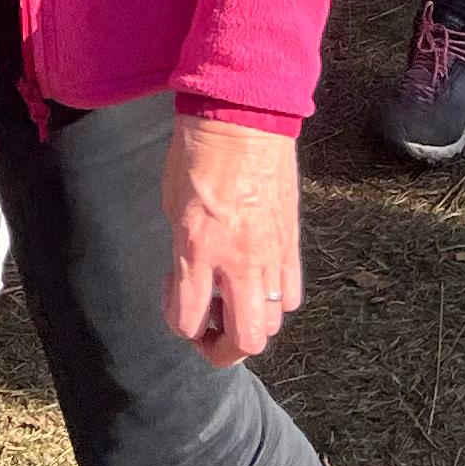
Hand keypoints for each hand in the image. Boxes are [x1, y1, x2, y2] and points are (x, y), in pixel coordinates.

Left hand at [162, 115, 304, 365]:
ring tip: (234, 302)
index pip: (187, 320)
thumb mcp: (172, 205)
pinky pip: (289, 292)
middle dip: (221, 349)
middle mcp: (237, 260)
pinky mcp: (292, 241)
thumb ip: (182, 252)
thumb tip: (190, 280)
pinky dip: (272, 299)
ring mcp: (270, 253)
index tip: (173, 298)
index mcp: (198, 249)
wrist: (244, 116)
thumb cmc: (198, 152)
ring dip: (249, 323)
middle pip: (244, 340)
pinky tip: (257, 280)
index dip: (177, 322)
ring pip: (272, 322)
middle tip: (208, 329)